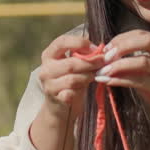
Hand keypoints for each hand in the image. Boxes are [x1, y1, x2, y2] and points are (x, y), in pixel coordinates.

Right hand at [29, 33, 107, 149]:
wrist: (60, 106)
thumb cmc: (70, 80)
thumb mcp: (74, 65)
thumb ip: (83, 56)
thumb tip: (102, 49)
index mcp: (49, 55)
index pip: (61, 42)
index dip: (79, 42)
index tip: (94, 48)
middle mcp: (45, 69)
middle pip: (71, 64)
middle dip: (91, 63)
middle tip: (104, 62)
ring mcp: (49, 85)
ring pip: (73, 79)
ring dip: (88, 77)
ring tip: (95, 76)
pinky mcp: (54, 99)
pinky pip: (71, 93)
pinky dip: (80, 90)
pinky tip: (84, 89)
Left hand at [94, 30, 149, 149]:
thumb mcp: (147, 71)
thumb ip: (132, 61)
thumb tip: (106, 56)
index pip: (141, 34)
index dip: (122, 38)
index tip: (106, 47)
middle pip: (145, 41)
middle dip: (122, 46)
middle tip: (105, 56)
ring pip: (142, 61)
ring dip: (118, 65)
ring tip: (102, 71)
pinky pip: (139, 81)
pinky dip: (121, 80)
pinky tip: (108, 81)